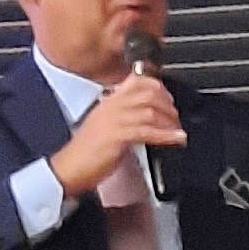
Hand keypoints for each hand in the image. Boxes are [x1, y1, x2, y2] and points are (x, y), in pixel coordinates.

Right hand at [48, 72, 185, 197]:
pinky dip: (166, 135)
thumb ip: (124, 117)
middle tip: (176, 117)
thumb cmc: (88, 153)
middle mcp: (112, 105)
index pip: (136, 80)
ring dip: (169, 121)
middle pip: (147, 93)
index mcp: (109, 101)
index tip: (169, 99)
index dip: (157, 87)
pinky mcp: (117, 136)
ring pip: (149, 110)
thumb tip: (145, 116)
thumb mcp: (107, 126)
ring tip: (178, 130)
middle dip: (167, 104)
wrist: (70, 168)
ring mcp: (114, 119)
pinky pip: (147, 130)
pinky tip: (177, 139)